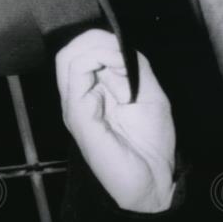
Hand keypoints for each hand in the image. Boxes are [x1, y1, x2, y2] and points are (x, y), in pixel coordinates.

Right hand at [55, 29, 175, 211]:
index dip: (105, 41)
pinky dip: (101, 65)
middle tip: (126, 57)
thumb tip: (120, 45)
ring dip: (102, 51)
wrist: (154, 180)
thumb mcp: (149, 93)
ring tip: (125, 69)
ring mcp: (76, 107)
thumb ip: (134, 67)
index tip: (130, 54)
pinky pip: (77, 77)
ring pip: (69, 58)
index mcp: (93, 92)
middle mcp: (79, 97)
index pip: (83, 50)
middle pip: (71, 50)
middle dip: (100, 41)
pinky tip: (123, 80)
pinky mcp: (78, 117)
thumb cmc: (151, 143)